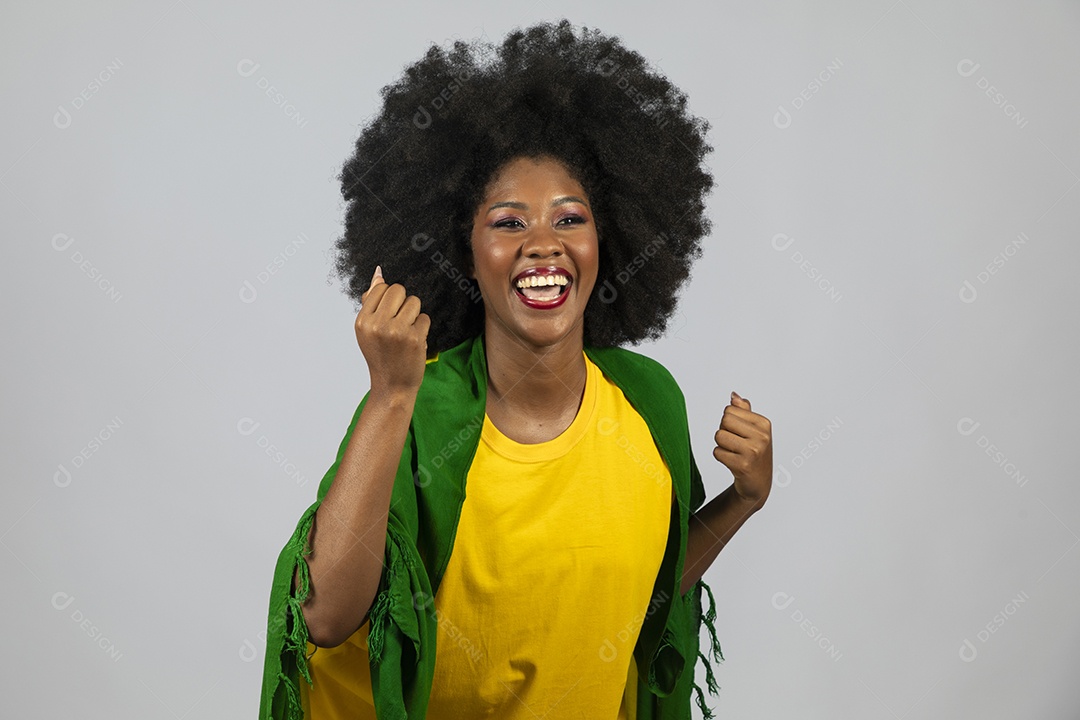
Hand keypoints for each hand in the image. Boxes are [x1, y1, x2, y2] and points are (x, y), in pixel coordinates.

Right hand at [355, 265, 430, 398]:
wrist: (392, 386)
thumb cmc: (381, 356)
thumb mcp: (367, 330)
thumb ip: (371, 302)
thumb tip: (378, 273)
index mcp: (362, 321)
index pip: (381, 288)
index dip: (389, 298)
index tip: (388, 314)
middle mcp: (377, 325)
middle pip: (398, 290)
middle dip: (402, 302)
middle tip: (399, 321)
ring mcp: (397, 331)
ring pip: (414, 301)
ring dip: (414, 314)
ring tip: (406, 331)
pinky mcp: (415, 338)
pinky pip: (424, 317)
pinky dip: (422, 327)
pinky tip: (414, 340)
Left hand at [713, 391, 772, 508]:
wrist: (758, 482)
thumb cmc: (754, 452)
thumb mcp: (753, 430)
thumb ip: (743, 411)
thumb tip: (734, 395)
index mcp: (764, 424)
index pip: (729, 410)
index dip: (728, 422)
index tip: (740, 434)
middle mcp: (761, 436)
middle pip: (724, 421)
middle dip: (724, 431)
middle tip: (735, 444)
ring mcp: (753, 451)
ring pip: (719, 436)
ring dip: (721, 445)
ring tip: (734, 452)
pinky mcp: (743, 465)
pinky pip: (717, 452)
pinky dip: (720, 457)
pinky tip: (733, 462)